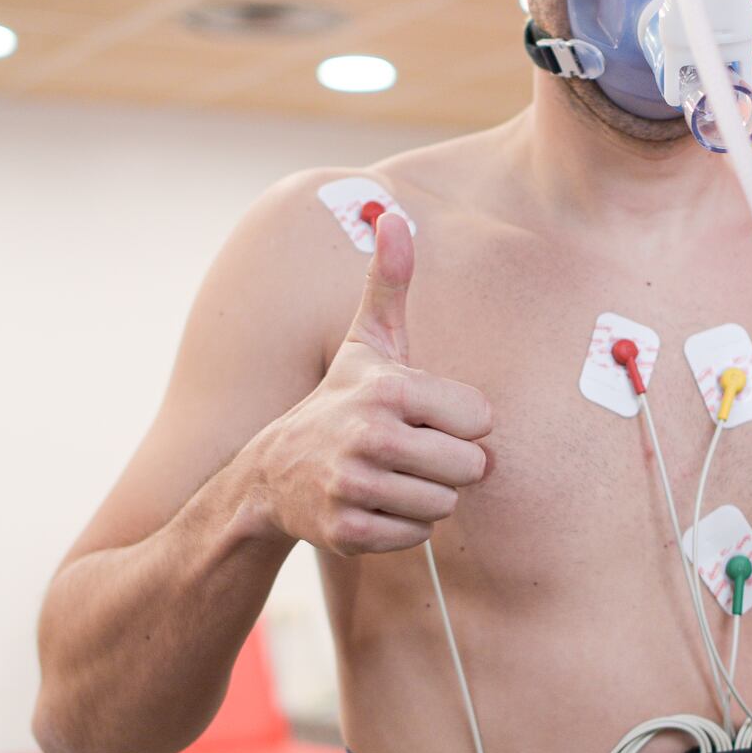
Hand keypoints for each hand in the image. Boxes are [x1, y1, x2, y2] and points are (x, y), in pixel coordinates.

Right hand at [240, 211, 493, 553]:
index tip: (423, 416)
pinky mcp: (346, 531)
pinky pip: (415, 537)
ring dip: (425, 497)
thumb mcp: (368, 342)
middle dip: (448, 465)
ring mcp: (354, 486)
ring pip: (443, 506)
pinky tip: (373, 504)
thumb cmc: (339, 400)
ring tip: (390, 476)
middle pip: (468, 468)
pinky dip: (402, 527)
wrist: (270, 473)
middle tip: (410, 452)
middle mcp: (370, 436)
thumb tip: (395, 215)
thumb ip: (390, 282)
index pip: (480, 420)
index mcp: (389, 388)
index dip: (459, 422)